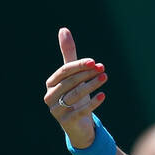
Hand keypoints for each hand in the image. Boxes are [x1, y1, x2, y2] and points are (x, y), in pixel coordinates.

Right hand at [44, 28, 107, 146]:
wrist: (78, 126)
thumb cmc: (75, 96)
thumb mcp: (73, 75)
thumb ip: (69, 54)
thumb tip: (63, 29)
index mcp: (50, 84)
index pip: (64, 72)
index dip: (79, 66)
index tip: (94, 62)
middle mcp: (50, 97)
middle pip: (70, 83)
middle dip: (87, 74)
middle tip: (103, 69)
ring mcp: (57, 111)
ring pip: (75, 95)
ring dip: (92, 85)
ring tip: (105, 77)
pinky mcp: (66, 122)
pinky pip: (80, 111)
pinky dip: (92, 103)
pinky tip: (103, 95)